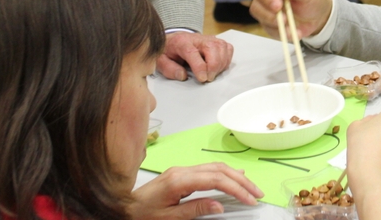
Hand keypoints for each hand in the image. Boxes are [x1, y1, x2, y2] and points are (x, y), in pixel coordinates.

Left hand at [129, 163, 262, 219]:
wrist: (122, 208)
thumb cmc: (143, 215)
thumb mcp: (169, 219)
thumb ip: (196, 210)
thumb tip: (220, 206)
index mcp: (179, 180)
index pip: (216, 180)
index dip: (236, 189)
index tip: (250, 200)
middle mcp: (182, 170)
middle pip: (220, 170)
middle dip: (241, 180)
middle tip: (257, 193)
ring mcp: (182, 169)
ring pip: (216, 167)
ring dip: (235, 176)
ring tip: (251, 187)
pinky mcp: (181, 173)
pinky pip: (208, 169)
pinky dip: (224, 173)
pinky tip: (234, 176)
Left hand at [156, 33, 233, 82]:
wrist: (174, 39)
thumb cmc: (169, 51)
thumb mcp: (161, 60)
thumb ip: (169, 69)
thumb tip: (182, 76)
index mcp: (182, 42)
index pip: (193, 52)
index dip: (200, 66)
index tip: (202, 79)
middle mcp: (197, 38)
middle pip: (212, 47)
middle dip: (214, 66)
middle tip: (208, 78)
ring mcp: (209, 38)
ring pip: (222, 47)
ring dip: (221, 64)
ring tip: (212, 74)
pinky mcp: (217, 41)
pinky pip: (227, 48)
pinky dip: (226, 59)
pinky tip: (219, 66)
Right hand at [249, 0, 332, 38]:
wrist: (317, 18)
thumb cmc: (312, 0)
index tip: (278, 6)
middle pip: (256, 6)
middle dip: (268, 14)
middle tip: (284, 19)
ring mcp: (267, 13)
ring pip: (261, 20)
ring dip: (275, 25)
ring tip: (292, 29)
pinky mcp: (270, 26)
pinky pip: (270, 32)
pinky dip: (282, 34)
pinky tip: (294, 33)